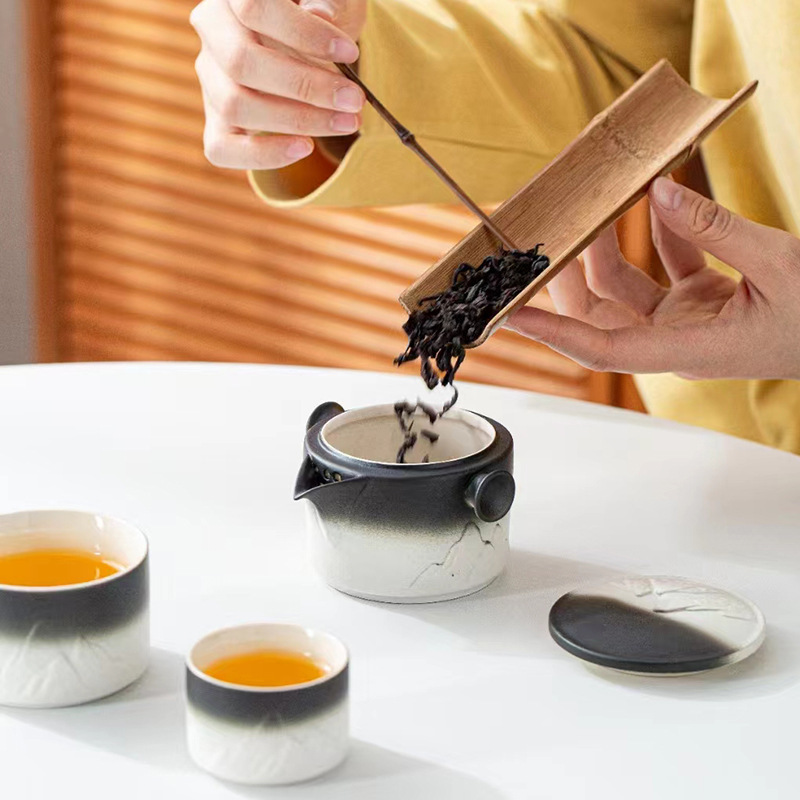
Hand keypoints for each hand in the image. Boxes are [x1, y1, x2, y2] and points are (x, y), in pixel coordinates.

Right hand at [190, 0, 366, 168]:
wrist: (310, 46)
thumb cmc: (322, 17)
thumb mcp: (335, 1)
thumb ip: (330, 1)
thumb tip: (321, 15)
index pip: (254, 8)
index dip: (304, 33)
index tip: (350, 53)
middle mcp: (212, 33)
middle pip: (241, 62)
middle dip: (306, 87)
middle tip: (354, 100)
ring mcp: (210, 80)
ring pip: (235, 105)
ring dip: (297, 120)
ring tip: (346, 122)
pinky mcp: (217, 121)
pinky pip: (223, 148)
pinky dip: (264, 154)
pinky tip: (305, 147)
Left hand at [506, 178, 799, 380]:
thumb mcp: (778, 264)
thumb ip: (715, 228)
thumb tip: (660, 193)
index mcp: (687, 350)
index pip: (601, 348)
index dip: (552, 332)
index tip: (509, 313)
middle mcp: (675, 339)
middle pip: (599, 312)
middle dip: (569, 271)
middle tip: (549, 229)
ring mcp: (686, 320)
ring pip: (625, 286)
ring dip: (610, 243)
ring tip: (600, 199)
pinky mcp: (701, 301)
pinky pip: (666, 265)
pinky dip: (660, 231)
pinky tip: (657, 196)